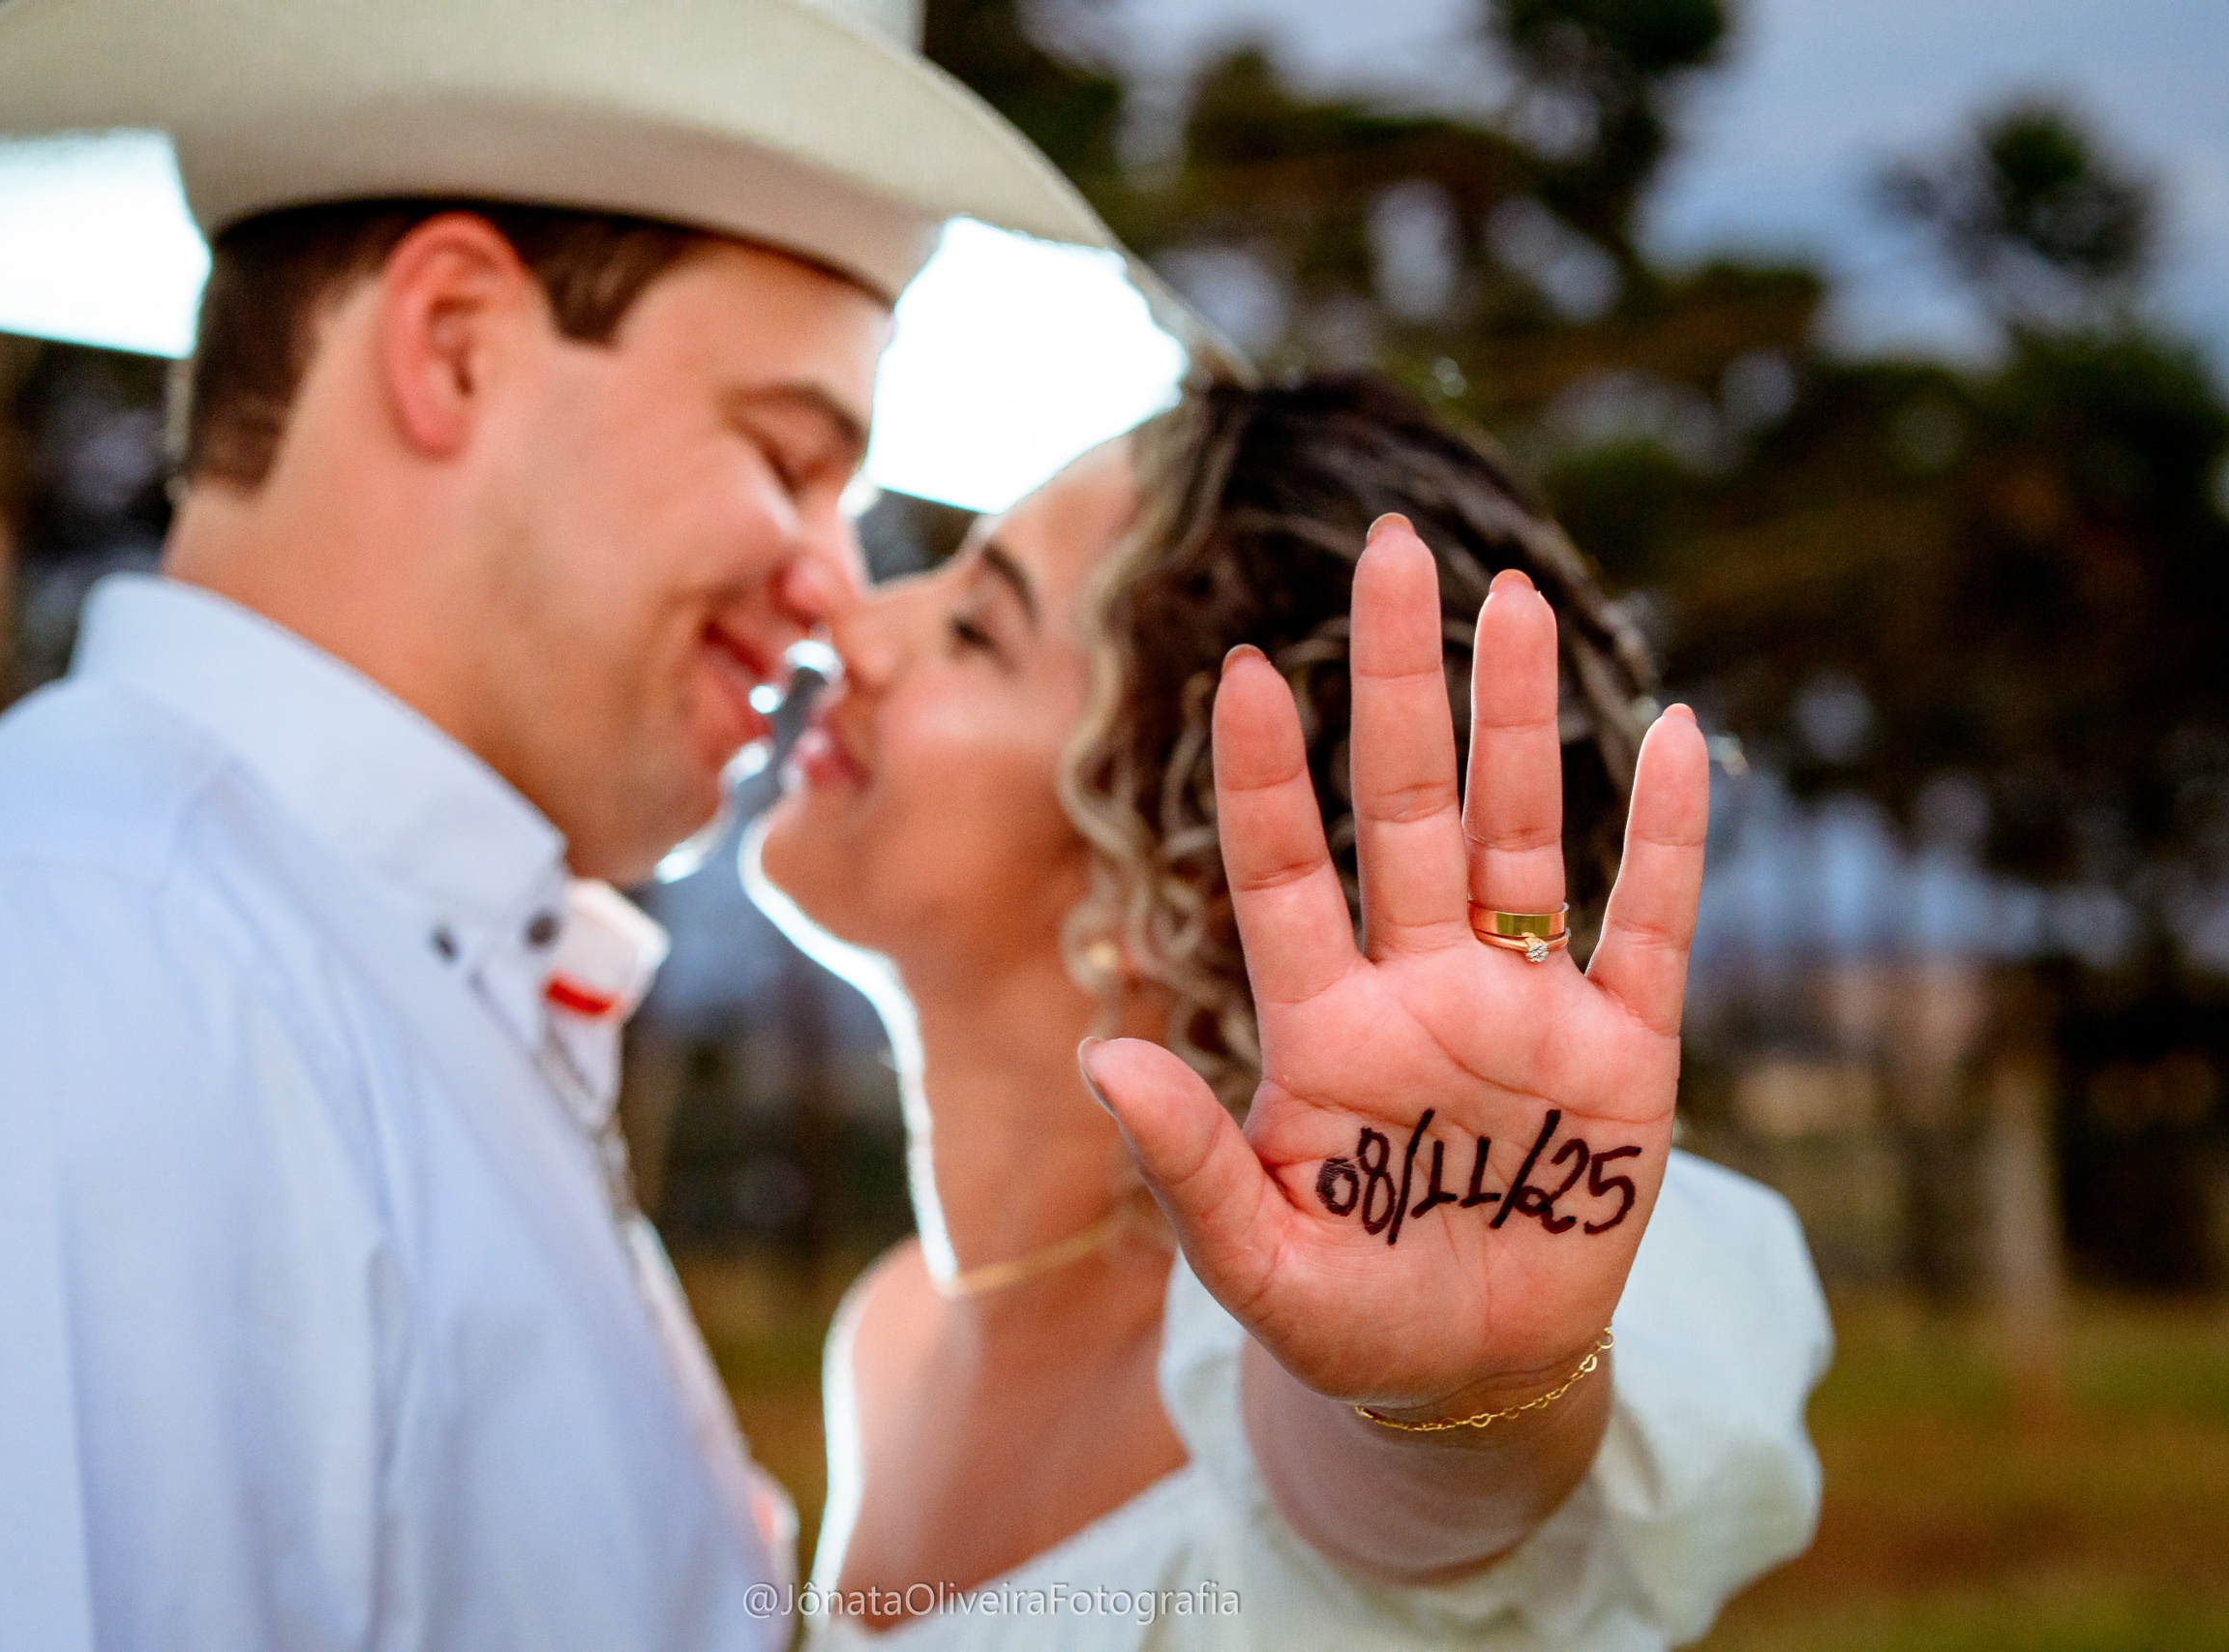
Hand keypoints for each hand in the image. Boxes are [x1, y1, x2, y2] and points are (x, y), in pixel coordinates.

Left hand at [1080, 516, 1708, 1412]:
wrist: (1466, 1376)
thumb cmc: (1343, 1314)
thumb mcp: (1252, 1262)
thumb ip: (1186, 1164)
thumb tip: (1102, 1055)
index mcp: (1322, 1025)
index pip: (1285, 872)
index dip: (1271, 777)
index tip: (1249, 669)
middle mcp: (1420, 986)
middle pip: (1410, 808)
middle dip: (1401, 682)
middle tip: (1398, 549)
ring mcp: (1524, 1008)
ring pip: (1521, 834)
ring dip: (1522, 722)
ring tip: (1514, 599)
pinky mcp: (1624, 1055)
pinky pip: (1648, 928)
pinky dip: (1666, 841)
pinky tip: (1677, 736)